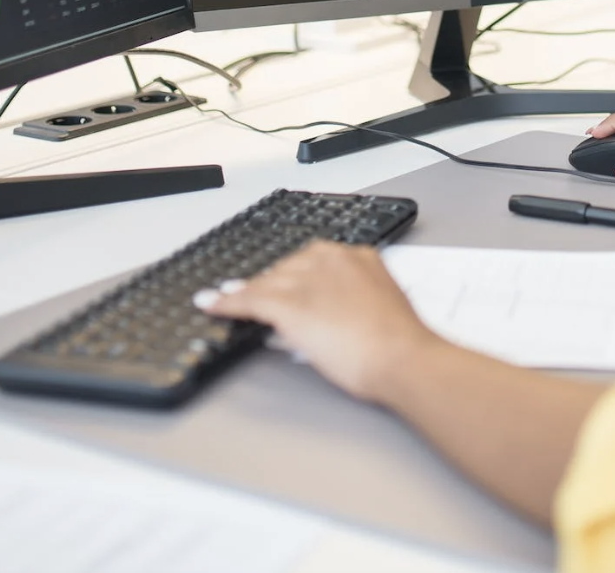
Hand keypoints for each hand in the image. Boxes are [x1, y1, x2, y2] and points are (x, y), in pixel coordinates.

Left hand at [195, 241, 439, 403]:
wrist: (402, 358)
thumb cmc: (400, 342)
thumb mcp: (381, 305)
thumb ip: (354, 300)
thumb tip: (329, 313)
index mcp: (358, 256)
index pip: (313, 260)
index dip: (293, 276)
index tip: (283, 283)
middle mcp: (331, 260)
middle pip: (287, 268)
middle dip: (271, 284)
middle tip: (256, 298)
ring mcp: (308, 279)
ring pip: (265, 282)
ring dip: (243, 292)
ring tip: (224, 297)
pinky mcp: (289, 303)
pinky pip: (248, 299)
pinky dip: (227, 303)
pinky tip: (212, 304)